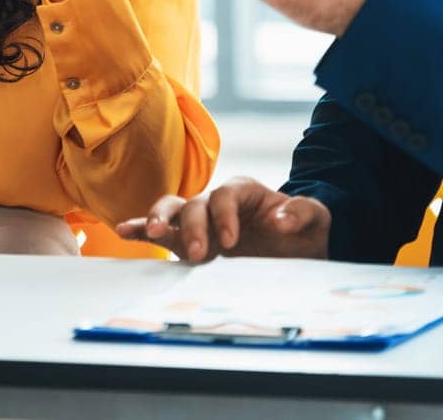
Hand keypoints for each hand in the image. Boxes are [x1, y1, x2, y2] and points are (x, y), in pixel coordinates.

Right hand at [113, 177, 331, 261]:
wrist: (298, 250)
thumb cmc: (305, 230)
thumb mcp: (317, 220)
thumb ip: (301, 213)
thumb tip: (279, 220)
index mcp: (244, 191)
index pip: (225, 194)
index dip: (224, 215)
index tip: (230, 242)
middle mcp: (216, 202)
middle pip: (194, 203)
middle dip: (191, 225)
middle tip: (197, 252)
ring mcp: (199, 221)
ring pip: (171, 211)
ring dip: (160, 221)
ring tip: (154, 234)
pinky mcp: (189, 240)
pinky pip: (161, 231)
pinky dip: (141, 228)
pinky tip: (125, 230)